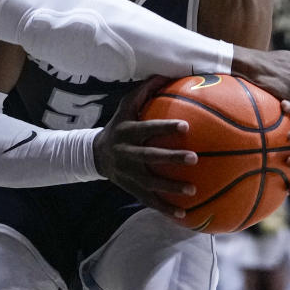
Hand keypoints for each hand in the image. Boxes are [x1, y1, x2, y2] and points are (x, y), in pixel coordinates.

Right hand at [93, 78, 196, 217]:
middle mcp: (126, 153)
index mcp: (127, 132)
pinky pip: (149, 200)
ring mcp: (128, 173)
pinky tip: (184, 214)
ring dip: (171, 187)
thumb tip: (165, 74)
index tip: (186, 126)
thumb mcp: (125, 108)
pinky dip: (165, 208)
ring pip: (150, 182)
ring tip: (194, 190)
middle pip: (150, 156)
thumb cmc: (119, 126)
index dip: (165, 127)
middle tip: (195, 158)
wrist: (94, 154)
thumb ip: (144, 92)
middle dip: (172, 157)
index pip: (147, 128)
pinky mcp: (131, 189)